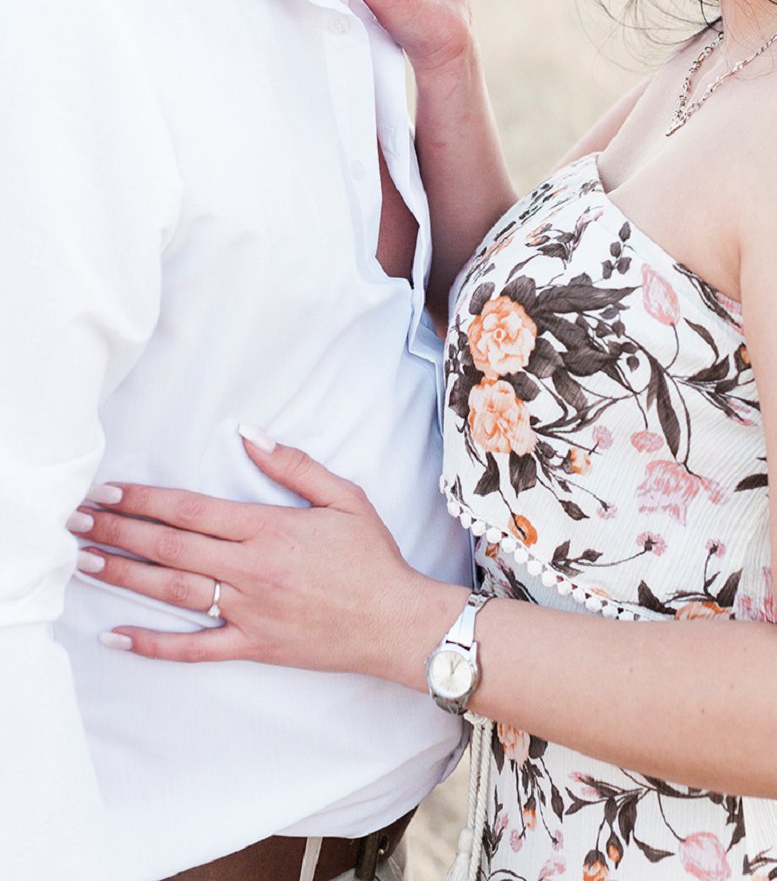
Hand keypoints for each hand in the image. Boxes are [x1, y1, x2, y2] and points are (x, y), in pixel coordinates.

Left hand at [68, 434, 441, 674]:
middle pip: (170, 547)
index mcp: (268, 529)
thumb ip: (294, 465)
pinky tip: (117, 635)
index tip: (110, 490)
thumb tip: (249, 434)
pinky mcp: (251, 646)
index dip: (146, 500)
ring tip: (84, 561)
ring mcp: (247, 611)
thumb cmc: (372, 557)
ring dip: (124, 575)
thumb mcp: (344, 497)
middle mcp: (250, 570)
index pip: (191, 511)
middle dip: (119, 531)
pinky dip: (153, 643)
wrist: (394, 622)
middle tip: (76, 521)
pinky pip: (193, 648)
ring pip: (172, 592)